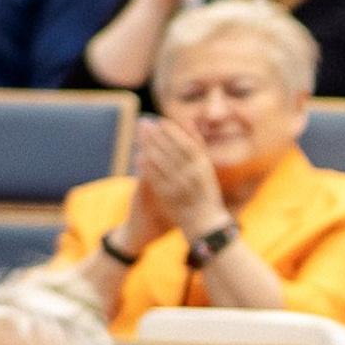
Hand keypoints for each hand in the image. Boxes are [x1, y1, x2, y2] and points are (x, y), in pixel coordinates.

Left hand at [132, 115, 228, 241]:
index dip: (173, 132)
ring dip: (148, 146)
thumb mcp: (206, 166)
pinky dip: (146, 166)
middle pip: (170, 150)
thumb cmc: (206, 191)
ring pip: (160, 162)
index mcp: (203, 167)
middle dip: (155, 135)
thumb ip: (197, 143)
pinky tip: (139, 156)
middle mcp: (192, 175)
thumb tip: (187, 121)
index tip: (161, 122)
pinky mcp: (168, 196)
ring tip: (139, 135)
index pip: (185, 144)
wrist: (205, 222)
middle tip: (144, 123)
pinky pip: (154, 178)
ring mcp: (179, 186)